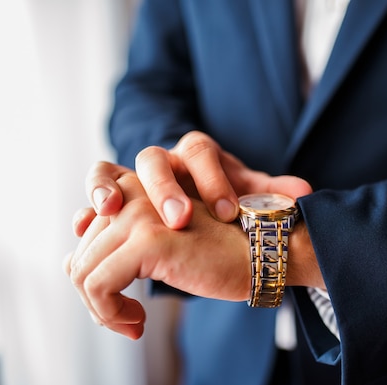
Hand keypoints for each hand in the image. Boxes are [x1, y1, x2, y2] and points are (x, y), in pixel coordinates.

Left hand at [65, 171, 249, 339]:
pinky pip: (98, 285)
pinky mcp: (149, 239)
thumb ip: (116, 246)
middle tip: (127, 321)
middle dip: (98, 297)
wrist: (262, 254)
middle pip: (82, 254)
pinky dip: (110, 313)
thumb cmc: (219, 253)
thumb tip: (66, 263)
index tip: (115, 296)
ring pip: (82, 271)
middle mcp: (134, 192)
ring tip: (134, 324)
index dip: (91, 267)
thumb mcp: (160, 246)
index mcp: (137, 187)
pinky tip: (138, 323)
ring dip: (102, 310)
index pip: (86, 227)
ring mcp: (139, 213)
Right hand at [86, 131, 312, 228]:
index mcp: (199, 155)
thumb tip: (303, 193)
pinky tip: (83, 229)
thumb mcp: (252, 199)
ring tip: (108, 211)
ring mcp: (134, 179)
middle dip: (164, 188)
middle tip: (179, 219)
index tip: (228, 212)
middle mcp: (164, 162)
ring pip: (111, 171)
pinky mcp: (114, 202)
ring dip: (106, 189)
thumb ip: (273, 195)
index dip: (213, 179)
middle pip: (153, 159)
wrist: (206, 211)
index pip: (202, 152)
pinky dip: (87, 210)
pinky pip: (93, 199)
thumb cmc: (229, 203)